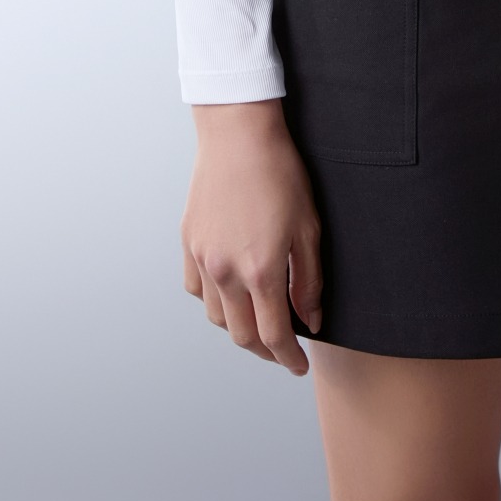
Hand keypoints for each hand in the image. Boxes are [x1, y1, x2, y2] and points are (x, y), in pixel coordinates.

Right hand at [182, 99, 322, 372]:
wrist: (239, 134)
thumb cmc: (280, 173)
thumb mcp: (309, 227)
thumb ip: (309, 280)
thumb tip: (310, 319)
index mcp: (260, 271)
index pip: (274, 335)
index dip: (288, 358)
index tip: (298, 366)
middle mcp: (225, 272)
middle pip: (242, 335)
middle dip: (264, 351)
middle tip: (282, 350)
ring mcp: (202, 259)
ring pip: (217, 317)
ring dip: (239, 328)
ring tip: (258, 321)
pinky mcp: (189, 243)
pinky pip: (197, 290)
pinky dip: (214, 302)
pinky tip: (230, 294)